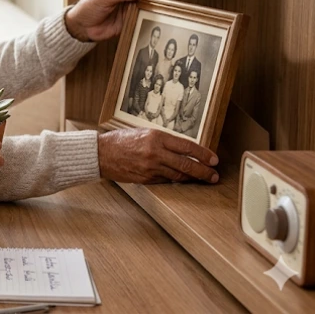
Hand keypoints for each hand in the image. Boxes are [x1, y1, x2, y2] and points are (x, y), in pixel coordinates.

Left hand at [65, 0, 161, 41]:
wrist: (81, 26)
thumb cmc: (88, 7)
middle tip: (162, 5)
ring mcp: (127, 7)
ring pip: (145, 6)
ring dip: (151, 9)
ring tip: (159, 13)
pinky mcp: (128, 20)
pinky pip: (140, 18)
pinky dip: (146, 19)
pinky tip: (150, 21)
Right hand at [98, 128, 218, 183]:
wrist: (100, 154)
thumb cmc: (120, 141)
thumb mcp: (143, 133)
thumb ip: (162, 141)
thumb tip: (183, 149)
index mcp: (156, 138)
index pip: (187, 147)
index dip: (203, 154)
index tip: (214, 160)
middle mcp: (155, 153)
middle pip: (187, 165)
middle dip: (204, 171)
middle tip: (214, 175)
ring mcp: (150, 168)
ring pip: (178, 176)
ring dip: (192, 178)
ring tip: (202, 179)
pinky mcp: (145, 179)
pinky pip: (165, 181)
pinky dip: (175, 181)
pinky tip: (182, 180)